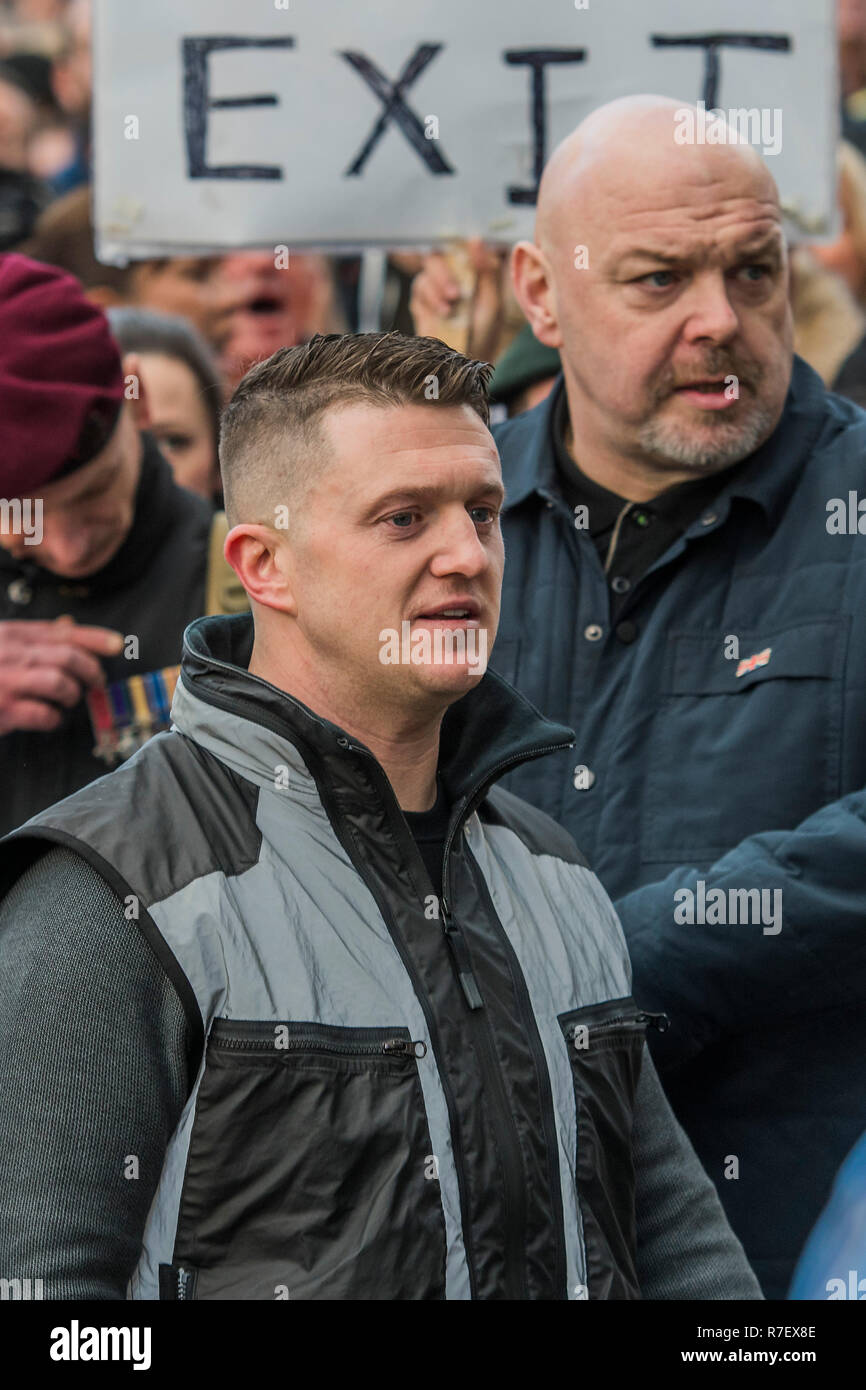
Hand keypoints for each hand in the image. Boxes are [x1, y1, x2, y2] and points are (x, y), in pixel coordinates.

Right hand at [0, 618, 124, 734]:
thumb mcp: (2, 644)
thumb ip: (32, 636)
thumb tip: (68, 624)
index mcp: (12, 634)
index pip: (62, 632)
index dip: (95, 638)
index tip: (117, 644)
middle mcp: (11, 654)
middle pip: (67, 657)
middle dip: (91, 671)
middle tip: (98, 682)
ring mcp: (7, 682)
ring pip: (59, 682)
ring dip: (73, 694)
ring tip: (70, 700)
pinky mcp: (4, 709)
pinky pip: (43, 713)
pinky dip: (54, 718)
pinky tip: (52, 719)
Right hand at [409, 237, 507, 360]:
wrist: (469, 361)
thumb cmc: (485, 332)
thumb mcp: (492, 301)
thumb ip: (486, 270)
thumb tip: (475, 239)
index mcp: (468, 271)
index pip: (456, 248)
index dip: (456, 246)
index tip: (463, 254)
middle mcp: (449, 278)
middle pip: (435, 258)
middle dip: (443, 274)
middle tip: (455, 294)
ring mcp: (433, 291)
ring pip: (424, 276)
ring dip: (436, 290)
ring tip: (449, 310)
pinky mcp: (420, 306)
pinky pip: (417, 293)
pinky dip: (429, 301)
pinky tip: (442, 315)